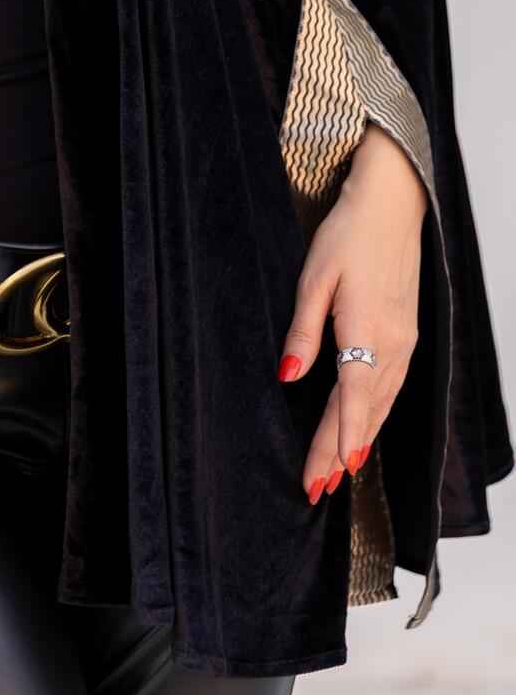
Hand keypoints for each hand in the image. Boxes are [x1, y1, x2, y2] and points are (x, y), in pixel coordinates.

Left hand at [276, 122, 427, 503]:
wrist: (391, 206)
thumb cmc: (347, 235)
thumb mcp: (313, 277)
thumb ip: (302, 330)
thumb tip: (288, 376)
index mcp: (366, 329)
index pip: (353, 397)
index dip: (339, 438)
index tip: (328, 473)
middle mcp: (392, 343)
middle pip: (365, 409)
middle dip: (339, 450)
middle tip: (315, 488)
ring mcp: (404, 341)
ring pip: (381, 402)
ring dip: (359, 438)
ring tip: (335, 473)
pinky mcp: (406, 335)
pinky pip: (390, 386)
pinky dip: (375, 414)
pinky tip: (363, 430)